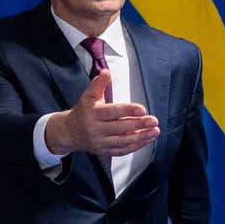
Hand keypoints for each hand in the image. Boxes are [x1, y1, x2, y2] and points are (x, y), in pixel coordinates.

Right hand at [43, 69, 159, 156]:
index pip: (112, 112)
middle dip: (139, 124)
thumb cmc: (83, 112)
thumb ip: (98, 84)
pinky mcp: (104, 151)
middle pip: (120, 127)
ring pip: (122, 141)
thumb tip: (106, 72)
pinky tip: (146, 140)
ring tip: (154, 131)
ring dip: (141, 137)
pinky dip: (135, 146)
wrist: (69, 132)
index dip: (128, 111)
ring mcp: (100, 142)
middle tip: (153, 121)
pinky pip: (121, 150)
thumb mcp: (88, 96)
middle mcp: (95, 129)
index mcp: (93, 113)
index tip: (142, 109)